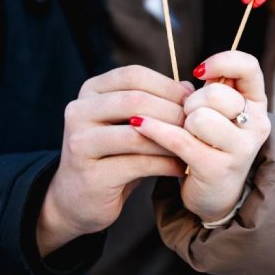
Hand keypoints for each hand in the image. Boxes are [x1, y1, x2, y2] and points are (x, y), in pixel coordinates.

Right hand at [38, 66, 191, 255]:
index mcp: (90, 91)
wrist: (78, 199)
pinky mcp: (90, 174)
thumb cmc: (112, 156)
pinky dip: (165, 164)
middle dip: (172, 112)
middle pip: (135, 100)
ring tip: (192, 146)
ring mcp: (80, 143)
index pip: (133, 75)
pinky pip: (137, 164)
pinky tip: (180, 167)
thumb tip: (191, 89)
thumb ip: (154, 103)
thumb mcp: (128, 123)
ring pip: (136, 133)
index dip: (168, 86)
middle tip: (196, 126)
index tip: (193, 101)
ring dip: (170, 139)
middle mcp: (78, 111)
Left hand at [132, 51, 269, 223]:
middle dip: (191, 102)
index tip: (198, 72)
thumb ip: (214, 88)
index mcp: (257, 104)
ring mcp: (240, 149)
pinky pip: (179, 139)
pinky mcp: (217, 168)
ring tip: (182, 132)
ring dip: (180, 122)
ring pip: (199, 117)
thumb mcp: (217, 112)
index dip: (222, 62)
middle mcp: (256, 125)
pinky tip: (138, 124)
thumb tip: (196, 73)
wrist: (213, 194)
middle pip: (216, 94)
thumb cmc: (210, 143)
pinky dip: (155, 130)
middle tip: (187, 116)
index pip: (248, 67)